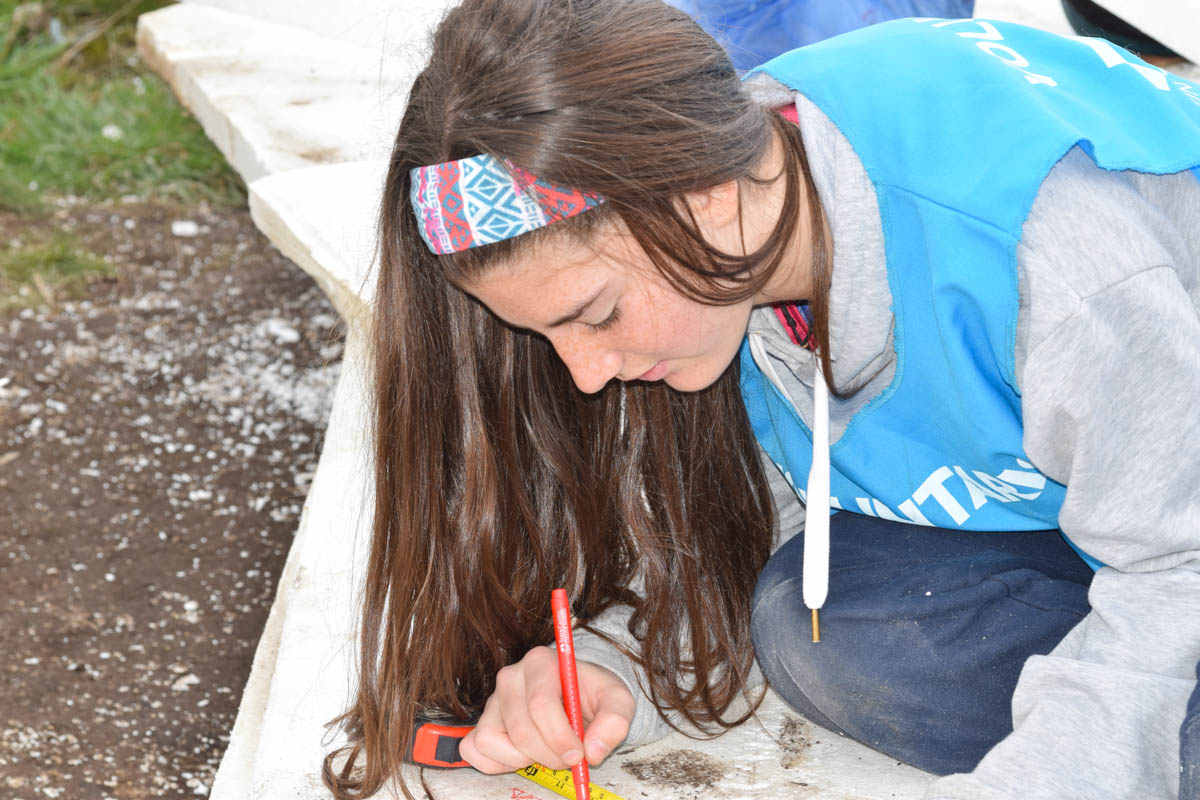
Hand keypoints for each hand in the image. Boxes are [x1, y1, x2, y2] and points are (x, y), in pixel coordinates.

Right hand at [458, 645, 634, 773]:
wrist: (579, 696)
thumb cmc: (594, 696)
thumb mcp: (617, 701)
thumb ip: (614, 722)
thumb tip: (594, 752)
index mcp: (541, 662)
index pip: (540, 704)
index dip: (559, 736)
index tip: (578, 755)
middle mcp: (511, 677)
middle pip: (520, 727)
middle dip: (548, 753)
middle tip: (569, 759)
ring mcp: (493, 700)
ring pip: (491, 739)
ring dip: (521, 759)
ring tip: (546, 752)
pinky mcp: (482, 721)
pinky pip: (474, 749)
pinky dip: (496, 763)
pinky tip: (523, 757)